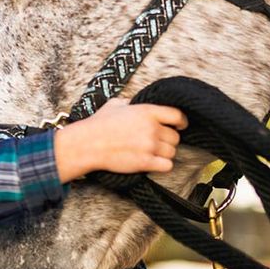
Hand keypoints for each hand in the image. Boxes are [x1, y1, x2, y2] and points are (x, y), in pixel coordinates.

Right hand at [52, 97, 186, 182]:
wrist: (88, 144)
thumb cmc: (99, 124)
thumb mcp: (115, 104)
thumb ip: (130, 102)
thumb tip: (134, 102)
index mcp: (147, 111)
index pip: (177, 115)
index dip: (182, 121)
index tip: (180, 126)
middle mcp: (151, 128)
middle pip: (175, 137)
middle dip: (169, 140)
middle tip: (159, 142)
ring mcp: (149, 146)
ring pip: (172, 152)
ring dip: (165, 153)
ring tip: (154, 152)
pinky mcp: (145, 162)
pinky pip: (167, 166)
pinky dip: (163, 165)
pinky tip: (155, 163)